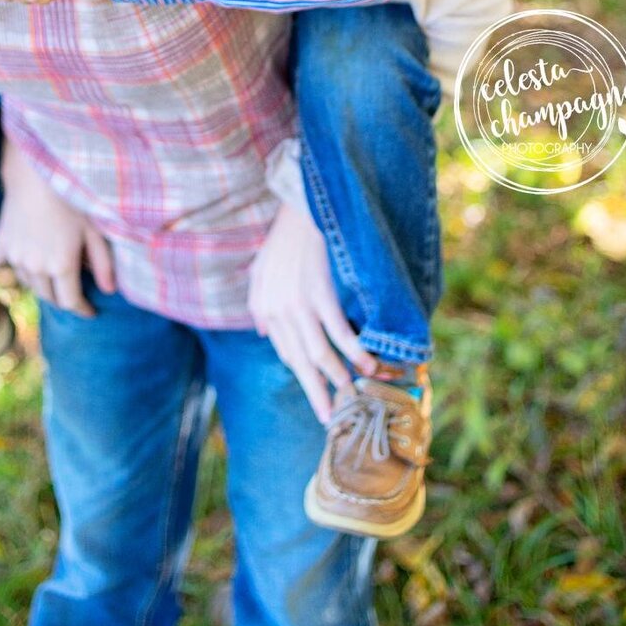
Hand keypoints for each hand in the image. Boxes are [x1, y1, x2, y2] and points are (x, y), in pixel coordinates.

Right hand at [0, 136, 113, 317]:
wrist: (38, 175)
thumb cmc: (72, 200)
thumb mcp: (94, 231)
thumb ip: (103, 264)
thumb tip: (110, 291)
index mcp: (61, 265)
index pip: (70, 301)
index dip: (82, 309)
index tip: (91, 311)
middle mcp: (36, 266)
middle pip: (48, 296)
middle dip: (62, 298)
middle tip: (73, 292)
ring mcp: (16, 256)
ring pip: (28, 283)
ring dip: (40, 285)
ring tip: (51, 278)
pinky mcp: (1, 244)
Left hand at [248, 201, 377, 423]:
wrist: (300, 208)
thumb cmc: (284, 239)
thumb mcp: (260, 270)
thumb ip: (259, 304)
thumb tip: (264, 334)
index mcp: (266, 309)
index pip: (287, 353)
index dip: (304, 374)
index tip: (319, 391)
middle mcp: (279, 312)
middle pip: (300, 362)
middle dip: (316, 392)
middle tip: (329, 418)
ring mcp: (298, 304)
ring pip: (320, 353)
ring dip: (339, 377)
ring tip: (354, 395)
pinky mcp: (318, 294)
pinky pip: (338, 331)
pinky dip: (354, 351)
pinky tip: (366, 365)